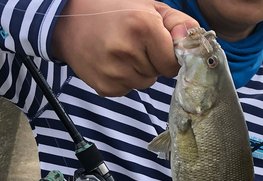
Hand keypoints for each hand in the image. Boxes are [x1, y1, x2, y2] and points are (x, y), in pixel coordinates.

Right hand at [51, 0, 198, 96]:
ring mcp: (114, 72)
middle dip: (152, 62)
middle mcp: (127, 51)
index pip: (173, 62)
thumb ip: (179, 24)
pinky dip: (123, 79)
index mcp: (143, 27)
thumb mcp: (149, 7)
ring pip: (143, 83)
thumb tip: (194, 43)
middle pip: (158, 74)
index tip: (159, 46)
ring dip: (138, 71)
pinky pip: (127, 90)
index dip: (169, 56)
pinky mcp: (104, 87)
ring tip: (121, 53)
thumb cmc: (113, 12)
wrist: (69, 23)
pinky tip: (111, 63)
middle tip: (134, 44)